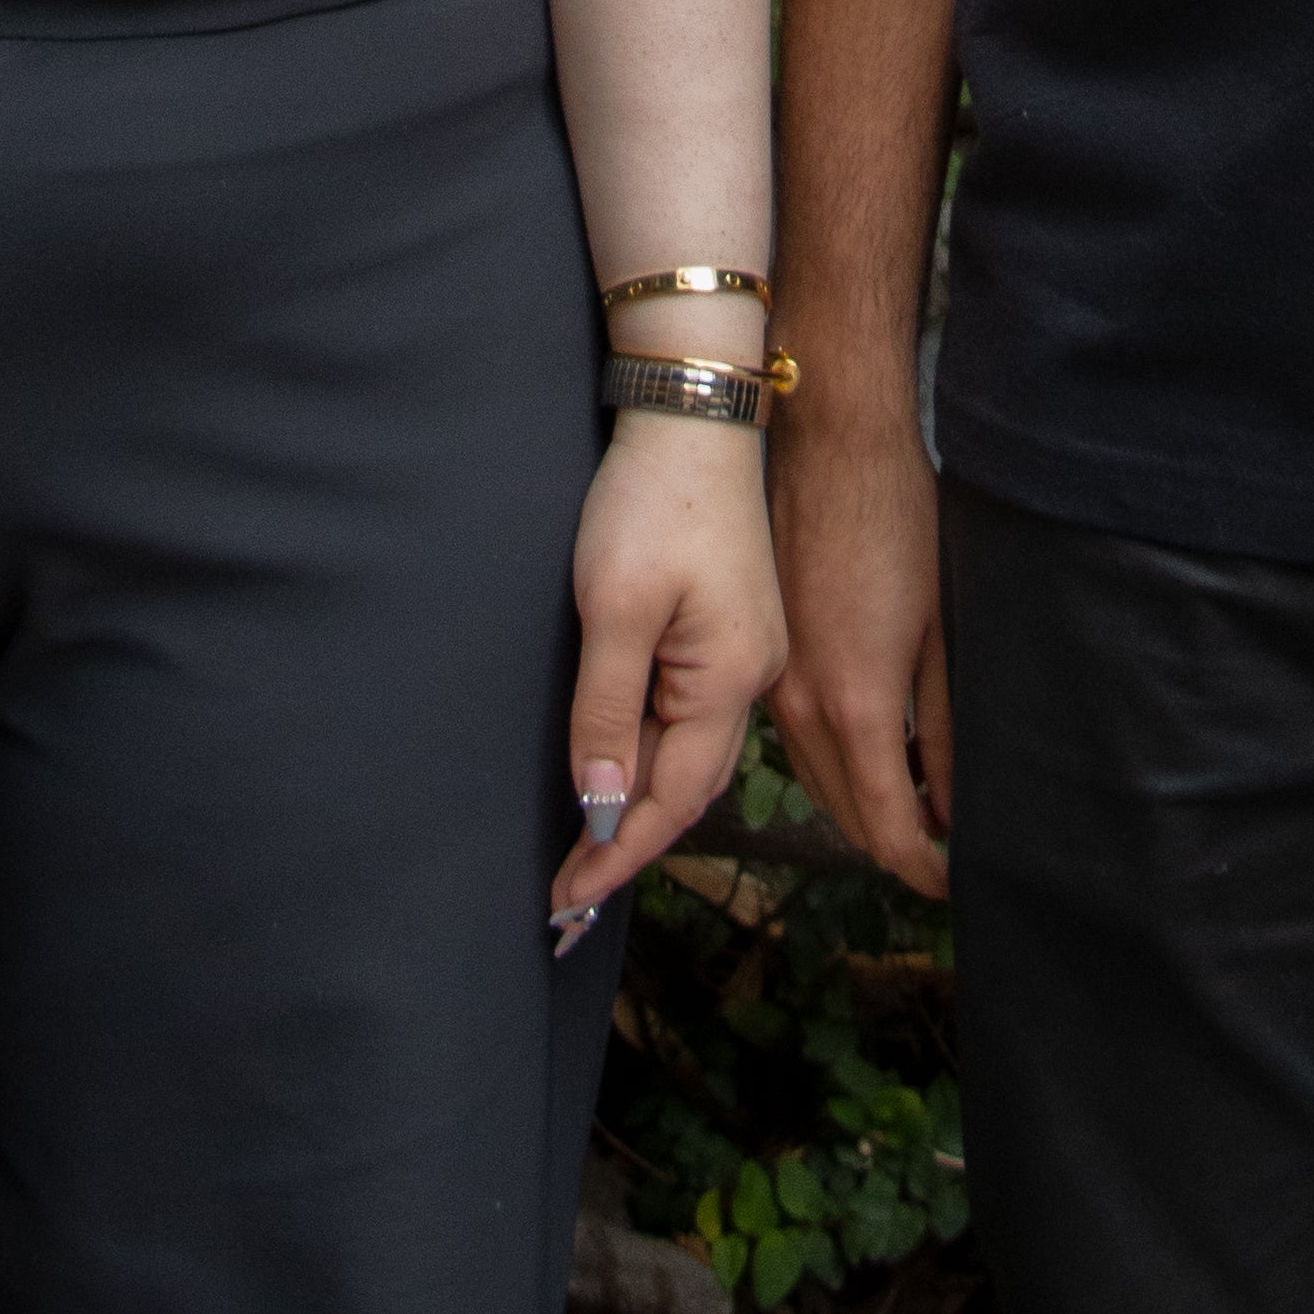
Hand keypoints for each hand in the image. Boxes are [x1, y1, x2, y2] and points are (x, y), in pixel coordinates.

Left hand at [554, 414, 788, 936]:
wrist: (693, 414)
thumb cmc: (653, 503)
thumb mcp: (613, 608)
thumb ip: (604, 710)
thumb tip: (599, 801)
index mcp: (729, 680)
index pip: (673, 800)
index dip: (618, 853)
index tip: (567, 900)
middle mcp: (749, 676)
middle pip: (687, 785)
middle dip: (625, 838)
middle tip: (564, 891)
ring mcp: (743, 652)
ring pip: (686, 751)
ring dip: (634, 797)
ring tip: (580, 843)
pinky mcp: (727, 628)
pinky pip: (686, 713)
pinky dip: (646, 749)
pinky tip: (611, 762)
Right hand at [766, 395, 955, 897]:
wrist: (829, 448)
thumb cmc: (897, 524)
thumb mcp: (941, 630)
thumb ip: (945, 726)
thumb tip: (950, 804)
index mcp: (857, 704)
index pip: (888, 828)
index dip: (924, 868)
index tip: (955, 881)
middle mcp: (803, 709)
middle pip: (846, 819)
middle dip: (895, 846)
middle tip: (942, 851)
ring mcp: (775, 685)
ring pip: (815, 784)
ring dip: (860, 809)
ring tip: (913, 808)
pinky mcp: (765, 660)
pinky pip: (794, 743)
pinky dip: (831, 767)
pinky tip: (868, 753)